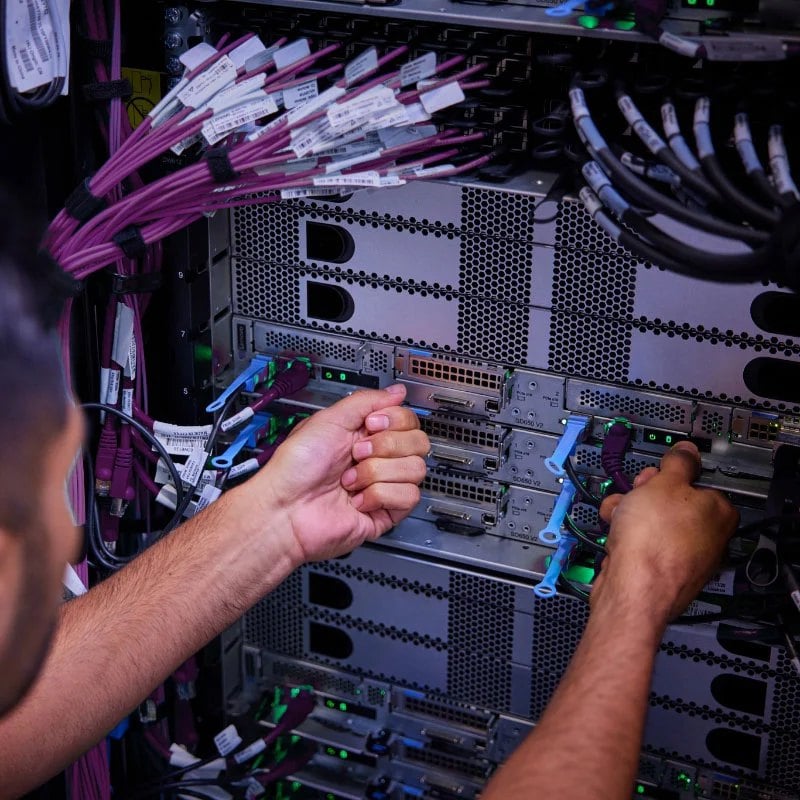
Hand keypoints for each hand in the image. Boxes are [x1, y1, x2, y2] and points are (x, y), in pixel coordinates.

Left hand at [249, 384, 428, 564]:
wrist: (285, 509)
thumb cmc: (295, 467)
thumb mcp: (328, 419)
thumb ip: (366, 400)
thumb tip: (397, 391)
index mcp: (365, 434)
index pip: (408, 420)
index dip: (394, 420)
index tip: (370, 425)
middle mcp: (377, 458)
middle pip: (418, 443)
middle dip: (385, 447)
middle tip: (357, 454)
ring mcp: (382, 485)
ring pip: (415, 470)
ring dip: (376, 473)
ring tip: (350, 480)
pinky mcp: (385, 512)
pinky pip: (408, 497)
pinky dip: (379, 496)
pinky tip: (357, 500)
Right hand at [591, 442, 738, 623]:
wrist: (632, 590)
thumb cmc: (654, 543)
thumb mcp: (664, 484)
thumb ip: (677, 464)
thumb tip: (687, 451)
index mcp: (719, 514)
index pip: (698, 482)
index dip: (671, 475)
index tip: (656, 474)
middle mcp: (707, 539)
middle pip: (671, 501)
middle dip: (645, 494)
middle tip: (636, 495)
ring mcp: (683, 558)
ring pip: (651, 522)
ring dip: (628, 513)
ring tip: (618, 516)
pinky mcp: (658, 571)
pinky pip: (640, 543)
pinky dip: (625, 536)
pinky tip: (615, 536)